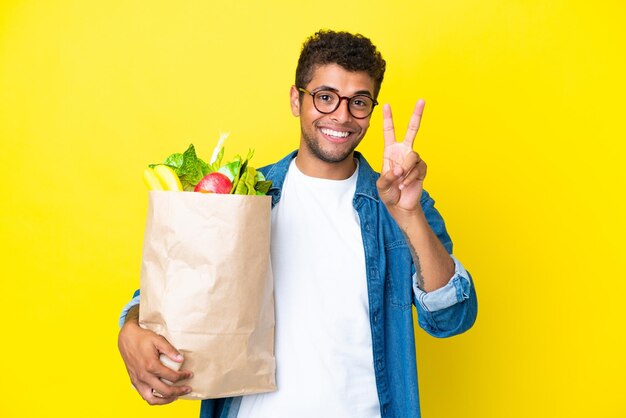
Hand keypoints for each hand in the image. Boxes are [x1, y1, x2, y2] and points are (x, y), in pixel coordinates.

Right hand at [118, 319, 192, 404]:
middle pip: (165, 391)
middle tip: (187, 388)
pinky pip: (145, 396)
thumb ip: (170, 350)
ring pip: (153, 399)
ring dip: (166, 400)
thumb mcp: (158, 339)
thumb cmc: (143, 338)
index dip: (183, 376)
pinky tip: (163, 395)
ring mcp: (138, 381)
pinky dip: (155, 399)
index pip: (172, 377)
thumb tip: (181, 359)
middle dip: (179, 391)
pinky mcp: (135, 382)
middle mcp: (144, 376)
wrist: (126, 339)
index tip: (189, 374)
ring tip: (176, 396)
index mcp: (151, 365)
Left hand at [376, 100, 427, 218]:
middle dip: (417, 115)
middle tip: (422, 100)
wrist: (400, 205)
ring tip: (399, 181)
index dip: (388, 118)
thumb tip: (399, 170)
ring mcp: (413, 160)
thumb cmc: (389, 193)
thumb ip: (387, 177)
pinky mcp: (422, 169)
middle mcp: (403, 152)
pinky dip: (409, 178)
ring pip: (412, 156)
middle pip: (412, 130)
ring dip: (405, 170)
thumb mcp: (381, 185)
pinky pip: (417, 168)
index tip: (387, 105)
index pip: (389, 131)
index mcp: (390, 151)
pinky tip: (404, 185)